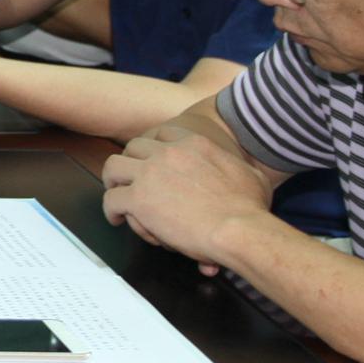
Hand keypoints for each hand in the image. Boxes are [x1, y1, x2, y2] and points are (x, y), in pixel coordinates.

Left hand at [100, 123, 273, 273]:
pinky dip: (111, 209)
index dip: (152, 146)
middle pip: (133, 148)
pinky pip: (112, 199)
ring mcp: (150, 174)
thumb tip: (249, 176)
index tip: (149, 158)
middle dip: (129, 162)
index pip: (161, 133)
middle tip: (128, 178)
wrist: (238, 229)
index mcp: (194, 144)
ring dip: (113, 181)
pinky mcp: (138, 199)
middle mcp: (168, 153)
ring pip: (114, 168)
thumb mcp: (252, 177)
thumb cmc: (250, 209)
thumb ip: (240, 170)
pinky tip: (116, 218)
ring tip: (114, 194)